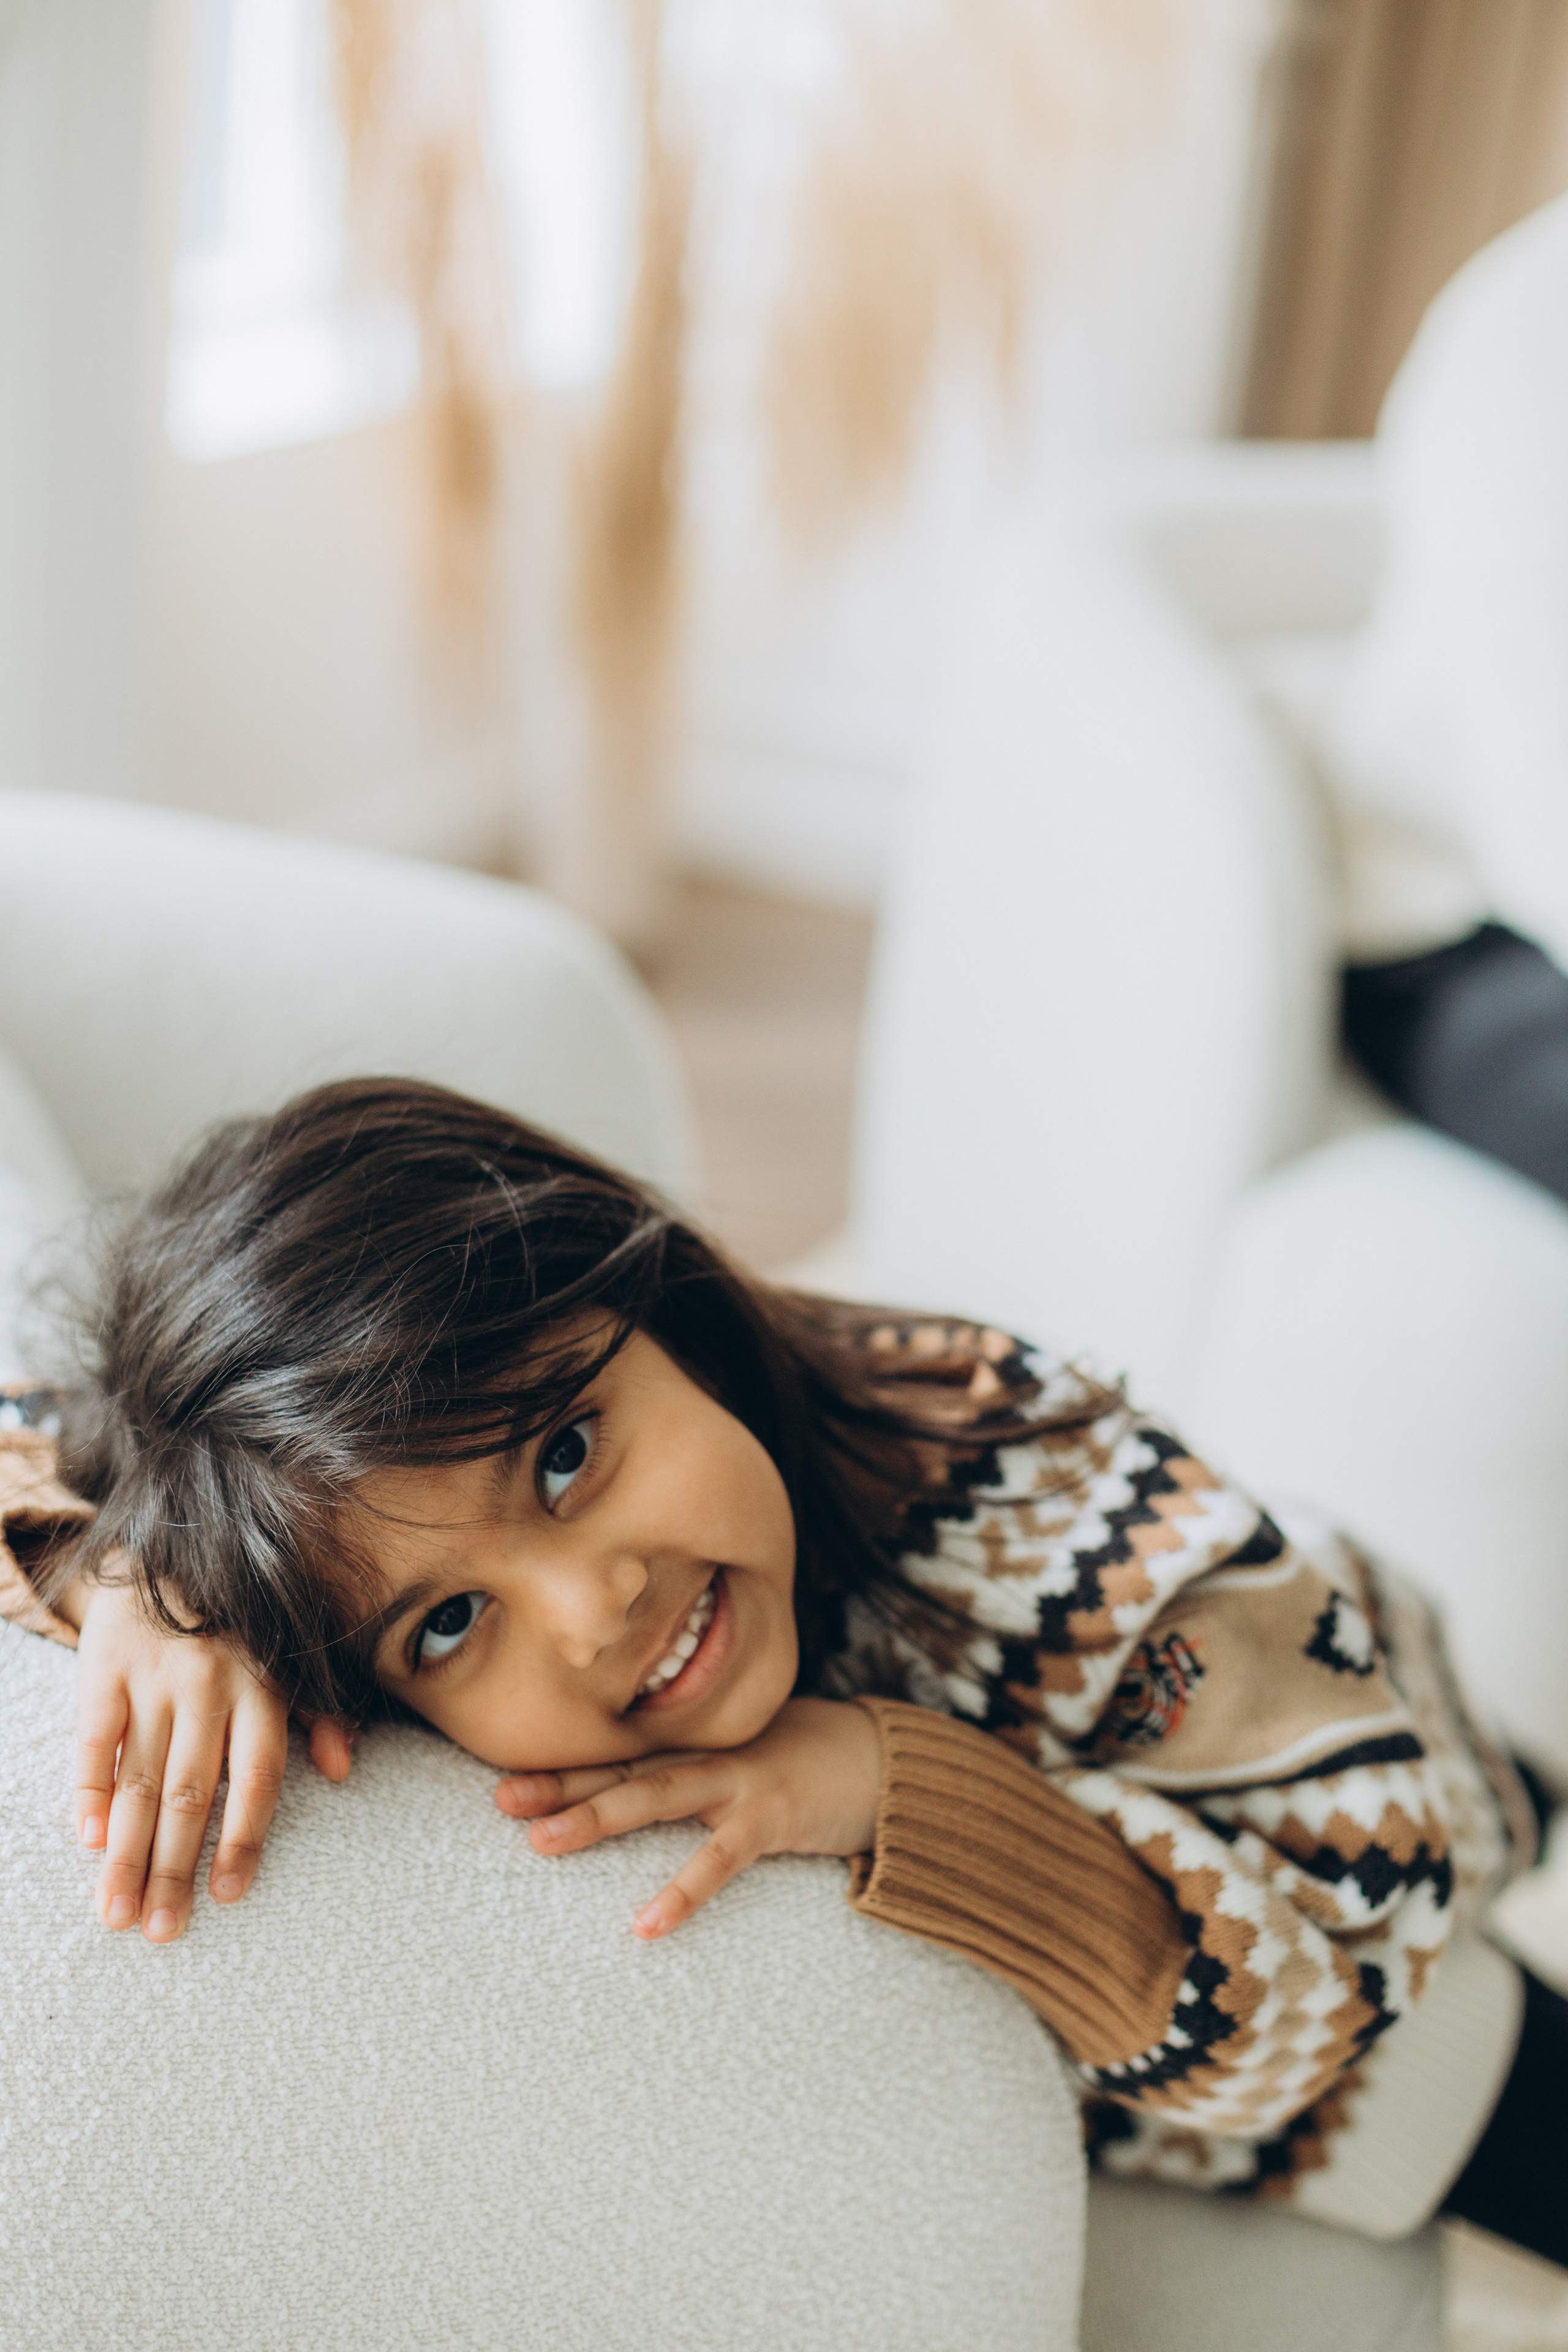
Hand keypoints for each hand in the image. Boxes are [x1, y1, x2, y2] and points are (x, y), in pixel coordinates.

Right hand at [73, 1577, 355, 1941]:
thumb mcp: (288, 1660)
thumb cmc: (237, 1624)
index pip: (256, 1781)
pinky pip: (96, 1741)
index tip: (226, 1896)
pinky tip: (88, 1840)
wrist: (169, 1550)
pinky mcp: (104, 1669)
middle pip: (190, 1795)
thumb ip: (318, 1715)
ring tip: (117, 1911)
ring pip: (139, 1781)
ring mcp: (155, 1678)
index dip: (242, 1841)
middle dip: (173, 1870)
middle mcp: (210, 1688)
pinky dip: (89, 1792)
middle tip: (159, 1930)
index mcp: (261, 1691)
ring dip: (126, 1854)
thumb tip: (342, 1769)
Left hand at [493, 1696, 882, 1939]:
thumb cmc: (801, 1765)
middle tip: (501, 1800)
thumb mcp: (738, 1762)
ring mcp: (737, 1781)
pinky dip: (683, 1889)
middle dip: (559, 1783)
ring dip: (597, 1815)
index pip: (615, 1755)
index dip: (560, 1766)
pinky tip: (646, 1925)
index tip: (500, 1778)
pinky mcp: (771, 1817)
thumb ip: (691, 1780)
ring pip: (656, 1796)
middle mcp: (705, 1755)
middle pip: (620, 1768)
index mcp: (693, 1745)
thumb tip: (635, 1805)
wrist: (879, 1758)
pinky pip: (719, 1859)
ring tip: (542, 1842)